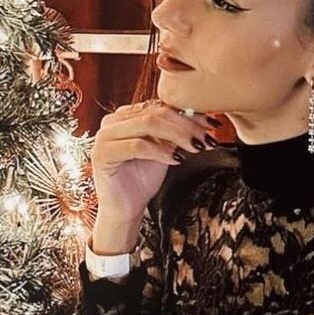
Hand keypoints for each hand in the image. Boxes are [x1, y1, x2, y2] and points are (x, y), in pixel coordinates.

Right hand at [88, 98, 225, 248]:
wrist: (124, 208)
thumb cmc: (142, 179)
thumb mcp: (164, 149)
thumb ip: (175, 132)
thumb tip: (203, 119)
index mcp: (126, 116)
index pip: (160, 105)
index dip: (188, 113)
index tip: (211, 123)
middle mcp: (112, 121)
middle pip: (155, 112)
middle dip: (186, 124)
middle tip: (207, 137)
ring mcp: (104, 136)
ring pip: (148, 124)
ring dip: (178, 135)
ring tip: (196, 147)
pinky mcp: (102, 154)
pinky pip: (137, 146)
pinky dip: (161, 151)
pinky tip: (177, 159)